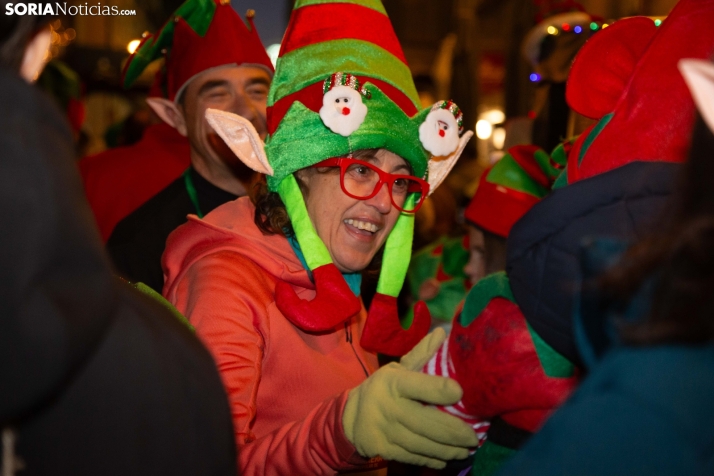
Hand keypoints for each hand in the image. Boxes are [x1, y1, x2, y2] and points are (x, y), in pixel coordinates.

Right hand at [343, 329, 478, 468]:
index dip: (440, 390)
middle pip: (426, 422)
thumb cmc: (383, 389)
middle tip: (474, 437)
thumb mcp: (398, 369)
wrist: (351, 417)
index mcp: (393, 382)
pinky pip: (414, 457)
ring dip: (449, 449)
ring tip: (466, 449)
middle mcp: (388, 406)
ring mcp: (385, 431)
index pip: (418, 385)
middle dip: (454, 432)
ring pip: (422, 444)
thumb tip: (442, 333)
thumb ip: (421, 354)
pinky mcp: (384, 450)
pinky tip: (448, 457)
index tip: (461, 393)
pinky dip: (433, 458)